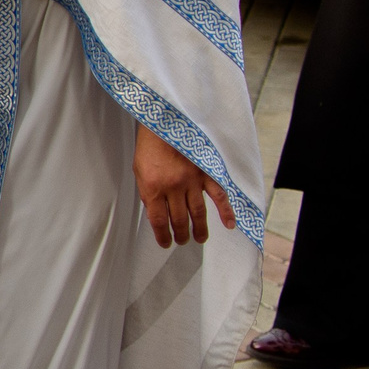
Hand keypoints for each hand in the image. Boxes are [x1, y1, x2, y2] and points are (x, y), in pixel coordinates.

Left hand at [134, 124, 234, 247]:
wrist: (163, 125)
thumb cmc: (149, 148)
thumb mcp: (139, 172)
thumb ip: (148, 193)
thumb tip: (156, 213)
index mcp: (154, 188)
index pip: (159, 220)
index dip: (162, 235)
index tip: (165, 243)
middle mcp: (174, 188)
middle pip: (180, 220)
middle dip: (181, 234)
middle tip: (182, 241)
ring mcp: (192, 181)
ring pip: (198, 213)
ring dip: (200, 229)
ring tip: (199, 239)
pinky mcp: (205, 173)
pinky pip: (218, 196)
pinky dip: (226, 211)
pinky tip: (230, 224)